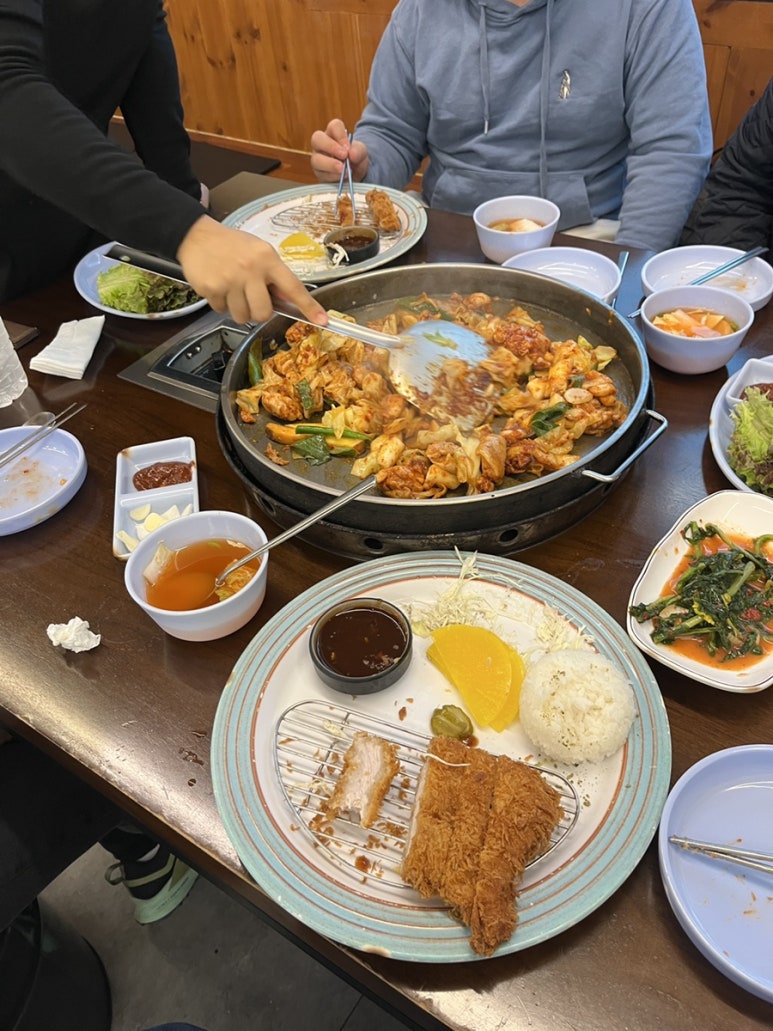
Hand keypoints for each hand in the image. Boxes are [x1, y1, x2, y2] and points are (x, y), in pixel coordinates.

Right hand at [176, 216, 327, 326]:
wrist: (197, 236)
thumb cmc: (233, 246)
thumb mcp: (260, 252)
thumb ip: (275, 276)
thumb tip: (291, 301)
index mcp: (267, 259)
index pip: (293, 287)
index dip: (309, 306)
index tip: (322, 320)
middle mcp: (250, 270)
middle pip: (264, 313)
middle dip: (259, 312)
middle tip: (252, 298)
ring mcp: (230, 280)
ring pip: (242, 316)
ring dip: (239, 309)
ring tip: (233, 290)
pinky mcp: (211, 289)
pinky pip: (222, 311)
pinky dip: (221, 304)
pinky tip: (219, 286)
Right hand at [310, 118, 368, 182]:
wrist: (355, 175)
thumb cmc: (355, 159)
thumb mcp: (361, 153)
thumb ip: (358, 151)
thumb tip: (352, 154)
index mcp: (333, 134)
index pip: (334, 126)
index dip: (340, 135)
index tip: (348, 147)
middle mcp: (322, 144)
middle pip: (317, 139)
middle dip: (330, 147)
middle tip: (344, 156)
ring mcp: (318, 159)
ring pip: (316, 159)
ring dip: (330, 165)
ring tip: (342, 170)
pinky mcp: (319, 174)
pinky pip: (321, 174)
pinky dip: (332, 176)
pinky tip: (341, 178)